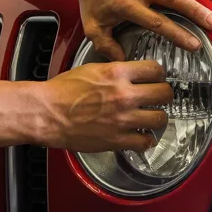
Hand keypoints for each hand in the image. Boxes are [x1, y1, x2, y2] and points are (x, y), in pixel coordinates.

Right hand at [31, 60, 172, 151]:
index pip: (155, 70)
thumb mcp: (91, 69)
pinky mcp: (117, 139)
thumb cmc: (61, 91)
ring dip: (157, 118)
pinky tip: (141, 137)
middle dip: (164, 95)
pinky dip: (145, 141)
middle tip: (159, 98)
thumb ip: (115, 71)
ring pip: (160, 119)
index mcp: (117, 73)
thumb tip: (130, 74)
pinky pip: (145, 142)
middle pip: (164, 93)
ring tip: (151, 118)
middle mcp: (124, 95)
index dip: (158, 74)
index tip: (157, 79)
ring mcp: (123, 119)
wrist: (46, 113)